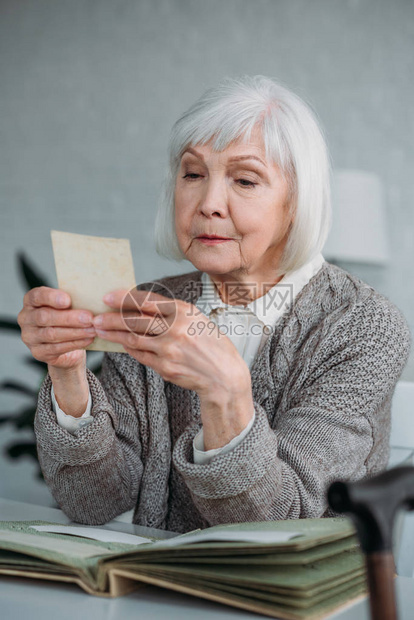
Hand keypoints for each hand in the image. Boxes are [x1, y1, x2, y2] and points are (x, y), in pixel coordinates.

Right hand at [17, 286, 96, 369]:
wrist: (65, 345)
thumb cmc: (67, 319)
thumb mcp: (68, 306)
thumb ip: (72, 301)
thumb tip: (89, 299)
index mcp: (31, 301)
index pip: (37, 296)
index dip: (51, 297)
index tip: (68, 300)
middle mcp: (26, 318)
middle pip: (45, 317)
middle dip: (69, 318)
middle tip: (89, 318)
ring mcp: (30, 337)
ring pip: (52, 334)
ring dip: (75, 332)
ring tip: (92, 329)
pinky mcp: (38, 352)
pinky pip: (57, 348)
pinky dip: (75, 343)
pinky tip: (88, 339)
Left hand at [94, 288, 254, 448]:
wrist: (224, 375)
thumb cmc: (211, 343)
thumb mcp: (196, 318)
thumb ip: (171, 312)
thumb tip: (142, 306)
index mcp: (183, 311)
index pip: (146, 301)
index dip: (123, 298)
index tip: (107, 297)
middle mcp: (174, 328)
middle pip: (134, 320)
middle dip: (111, 318)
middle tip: (95, 317)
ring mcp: (168, 349)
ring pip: (132, 339)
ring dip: (113, 334)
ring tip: (100, 330)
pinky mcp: (165, 367)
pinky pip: (140, 355)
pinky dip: (129, 349)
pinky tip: (121, 345)